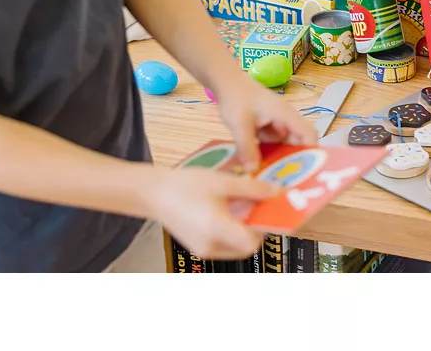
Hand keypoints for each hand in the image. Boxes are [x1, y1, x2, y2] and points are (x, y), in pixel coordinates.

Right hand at [150, 166, 278, 259]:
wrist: (154, 193)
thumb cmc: (184, 185)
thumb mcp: (221, 181)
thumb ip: (251, 188)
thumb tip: (276, 192)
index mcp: (216, 229)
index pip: (252, 241)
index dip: (266, 228)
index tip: (274, 212)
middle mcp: (211, 245)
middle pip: (246, 246)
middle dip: (257, 228)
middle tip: (262, 206)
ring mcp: (204, 249)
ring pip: (236, 246)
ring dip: (246, 230)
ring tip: (246, 206)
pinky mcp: (199, 247)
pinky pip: (224, 244)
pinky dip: (232, 231)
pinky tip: (230, 211)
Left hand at [215, 72, 316, 171]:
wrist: (224, 81)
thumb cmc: (236, 97)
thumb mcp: (240, 125)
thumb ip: (247, 149)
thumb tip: (253, 171)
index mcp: (284, 114)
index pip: (308, 133)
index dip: (311, 151)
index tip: (307, 170)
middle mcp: (283, 118)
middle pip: (297, 141)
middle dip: (292, 159)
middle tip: (285, 179)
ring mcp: (274, 121)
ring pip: (282, 143)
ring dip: (277, 156)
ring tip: (269, 175)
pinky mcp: (265, 124)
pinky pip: (271, 141)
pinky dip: (266, 151)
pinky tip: (256, 163)